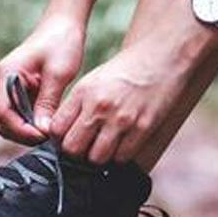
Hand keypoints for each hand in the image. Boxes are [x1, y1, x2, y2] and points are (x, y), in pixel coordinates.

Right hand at [0, 14, 85, 143]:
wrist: (63, 25)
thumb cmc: (62, 43)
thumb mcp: (58, 74)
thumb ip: (48, 102)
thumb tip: (42, 130)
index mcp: (5, 75)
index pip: (3, 113)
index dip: (22, 130)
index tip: (44, 136)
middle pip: (2, 121)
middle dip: (23, 134)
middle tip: (49, 139)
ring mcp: (6, 86)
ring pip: (9, 121)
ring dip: (27, 131)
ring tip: (50, 134)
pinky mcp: (17, 90)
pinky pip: (19, 114)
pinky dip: (31, 123)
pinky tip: (49, 126)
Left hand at [49, 33, 199, 164]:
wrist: (160, 58)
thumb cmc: (126, 71)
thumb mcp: (93, 81)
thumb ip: (76, 105)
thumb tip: (63, 133)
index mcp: (84, 93)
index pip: (57, 130)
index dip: (60, 138)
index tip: (68, 138)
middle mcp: (100, 107)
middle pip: (73, 148)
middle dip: (77, 151)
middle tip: (86, 146)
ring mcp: (122, 119)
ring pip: (97, 158)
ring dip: (99, 156)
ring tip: (105, 146)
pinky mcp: (142, 128)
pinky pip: (122, 157)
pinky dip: (120, 156)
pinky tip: (122, 144)